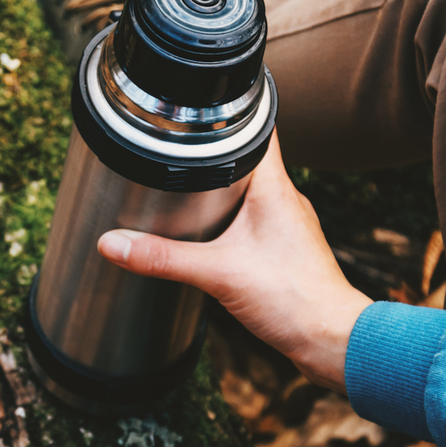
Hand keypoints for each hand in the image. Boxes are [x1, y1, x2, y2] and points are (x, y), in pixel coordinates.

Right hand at [96, 134, 371, 391]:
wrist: (331, 340)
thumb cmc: (294, 300)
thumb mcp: (218, 274)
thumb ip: (163, 258)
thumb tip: (114, 243)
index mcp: (275, 188)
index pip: (258, 127)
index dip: (228, 111)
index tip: (197, 105)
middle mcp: (285, 199)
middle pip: (246, 158)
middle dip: (210, 155)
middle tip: (175, 149)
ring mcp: (288, 224)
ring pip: (249, 191)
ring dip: (220, 189)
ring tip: (183, 190)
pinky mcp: (285, 249)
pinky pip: (253, 220)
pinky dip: (230, 219)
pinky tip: (212, 235)